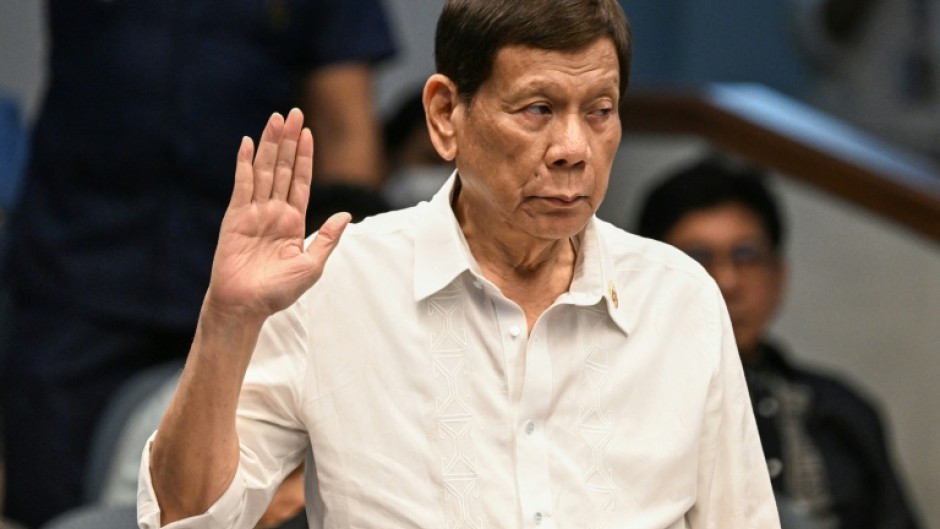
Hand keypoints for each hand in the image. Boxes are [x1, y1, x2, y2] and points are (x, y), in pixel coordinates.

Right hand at [206, 108, 350, 323]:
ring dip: (269, 144)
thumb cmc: (278, 292)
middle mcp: (273, 212)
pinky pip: (241, 185)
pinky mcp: (235, 217)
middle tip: (293, 113)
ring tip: (276, 119)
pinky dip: (244, 164)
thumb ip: (328, 238)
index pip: (300, 181)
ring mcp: (253, 212)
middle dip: (288, 141)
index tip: (308, 132)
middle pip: (282, 168)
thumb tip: (346, 215)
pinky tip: (247, 143)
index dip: (304, 157)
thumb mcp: (312, 265)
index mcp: (293, 222)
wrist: (246, 306)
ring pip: (264, 171)